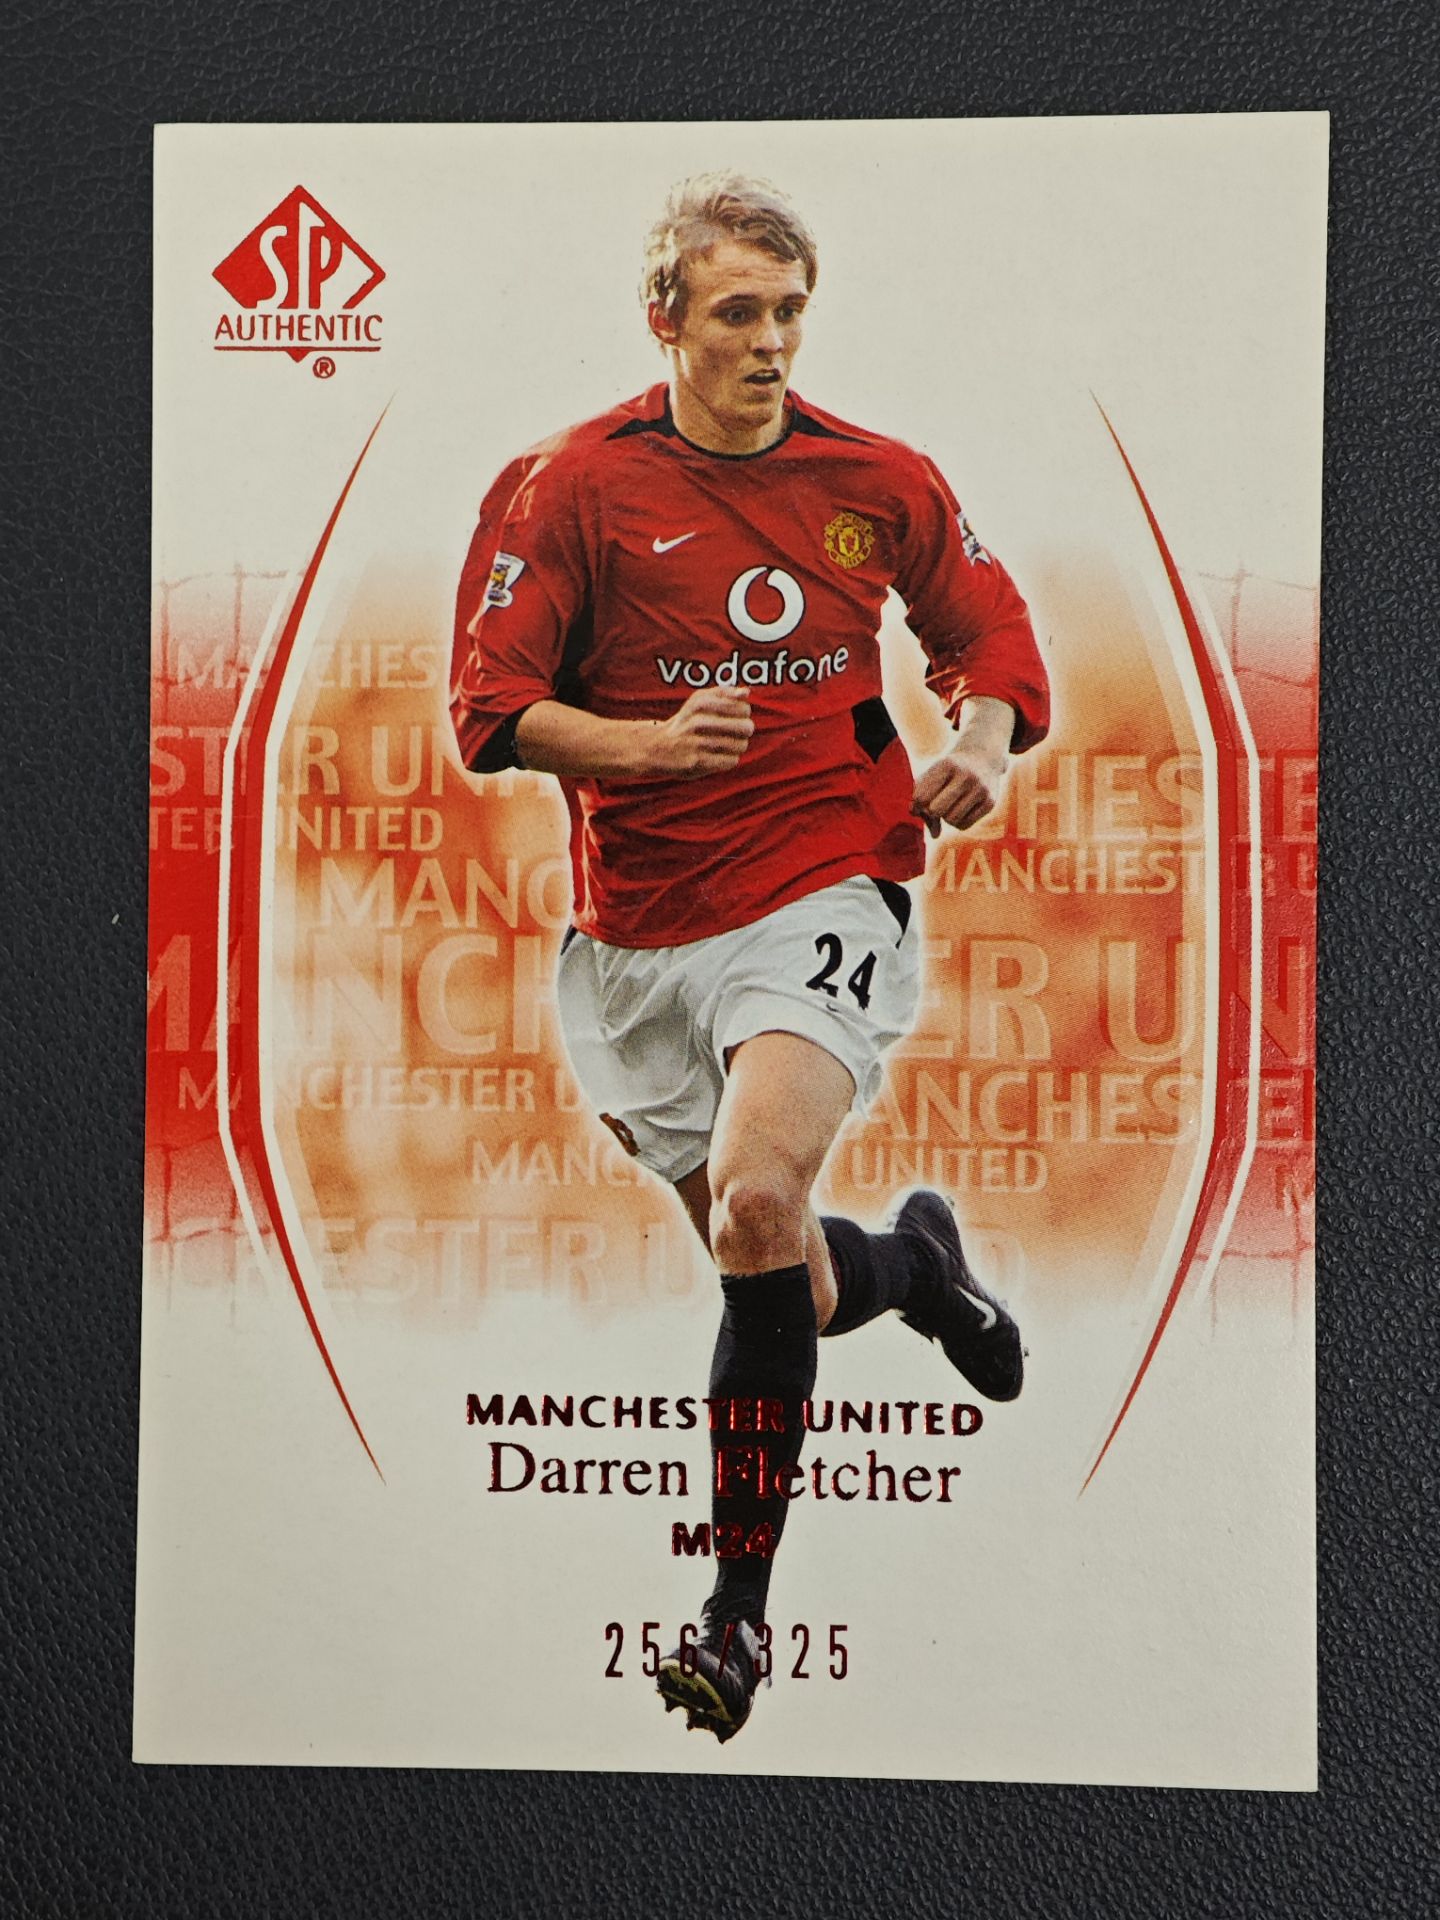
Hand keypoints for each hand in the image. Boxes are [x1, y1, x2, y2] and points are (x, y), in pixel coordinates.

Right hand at [638, 686, 754, 779]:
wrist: (656, 746)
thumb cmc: (685, 722)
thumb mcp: (698, 701)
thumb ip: (722, 693)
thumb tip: (745, 692)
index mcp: (701, 703)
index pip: (744, 708)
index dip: (744, 714)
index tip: (736, 716)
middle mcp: (698, 721)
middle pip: (746, 727)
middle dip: (745, 731)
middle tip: (738, 733)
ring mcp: (697, 743)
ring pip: (740, 745)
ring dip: (738, 746)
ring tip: (728, 744)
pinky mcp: (696, 762)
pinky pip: (731, 761)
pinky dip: (729, 759)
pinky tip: (720, 756)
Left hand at [911, 745, 1007, 835]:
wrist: (982, 757)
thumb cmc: (948, 770)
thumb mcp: (931, 777)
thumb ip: (922, 803)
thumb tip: (934, 835)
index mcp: (946, 765)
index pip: (921, 797)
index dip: (917, 804)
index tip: (920, 801)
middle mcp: (966, 775)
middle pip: (935, 810)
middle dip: (931, 811)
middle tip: (936, 804)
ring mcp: (980, 788)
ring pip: (951, 820)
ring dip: (945, 817)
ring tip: (950, 805)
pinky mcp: (990, 802)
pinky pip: (964, 825)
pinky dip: (957, 822)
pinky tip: (961, 809)